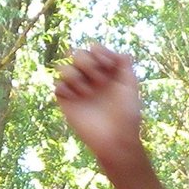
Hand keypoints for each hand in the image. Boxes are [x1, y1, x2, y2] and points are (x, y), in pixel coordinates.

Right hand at [54, 45, 148, 180]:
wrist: (116, 139)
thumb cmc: (127, 114)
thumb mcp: (130, 86)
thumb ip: (125, 65)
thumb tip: (121, 52)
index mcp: (105, 71)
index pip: (94, 49)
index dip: (99, 52)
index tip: (109, 65)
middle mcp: (89, 77)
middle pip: (77, 53)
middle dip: (88, 63)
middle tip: (100, 82)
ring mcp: (77, 88)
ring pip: (62, 67)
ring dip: (74, 75)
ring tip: (88, 93)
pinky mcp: (66, 101)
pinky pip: (57, 86)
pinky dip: (65, 88)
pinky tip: (77, 99)